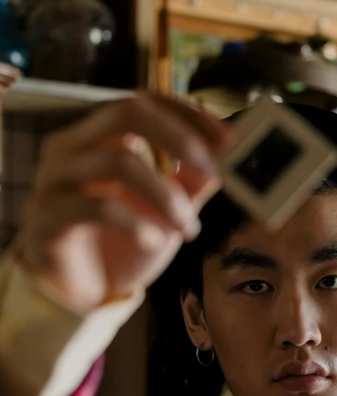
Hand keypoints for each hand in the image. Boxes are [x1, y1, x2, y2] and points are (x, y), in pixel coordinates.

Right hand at [18, 93, 228, 312]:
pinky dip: (134, 223)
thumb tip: (228, 155)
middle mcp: (73, 147)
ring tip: (187, 228)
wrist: (85, 294)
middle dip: (179, 138)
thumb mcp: (168, 212)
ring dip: (165, 195)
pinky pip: (96, 206)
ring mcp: (55, 179)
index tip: (226, 138)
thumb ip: (193, 183)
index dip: (187, 113)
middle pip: (126, 112)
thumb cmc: (123, 246)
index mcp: (100, 137)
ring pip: (118, 161)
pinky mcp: (47, 216)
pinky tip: (152, 242)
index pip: (144, 101)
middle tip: (212, 171)